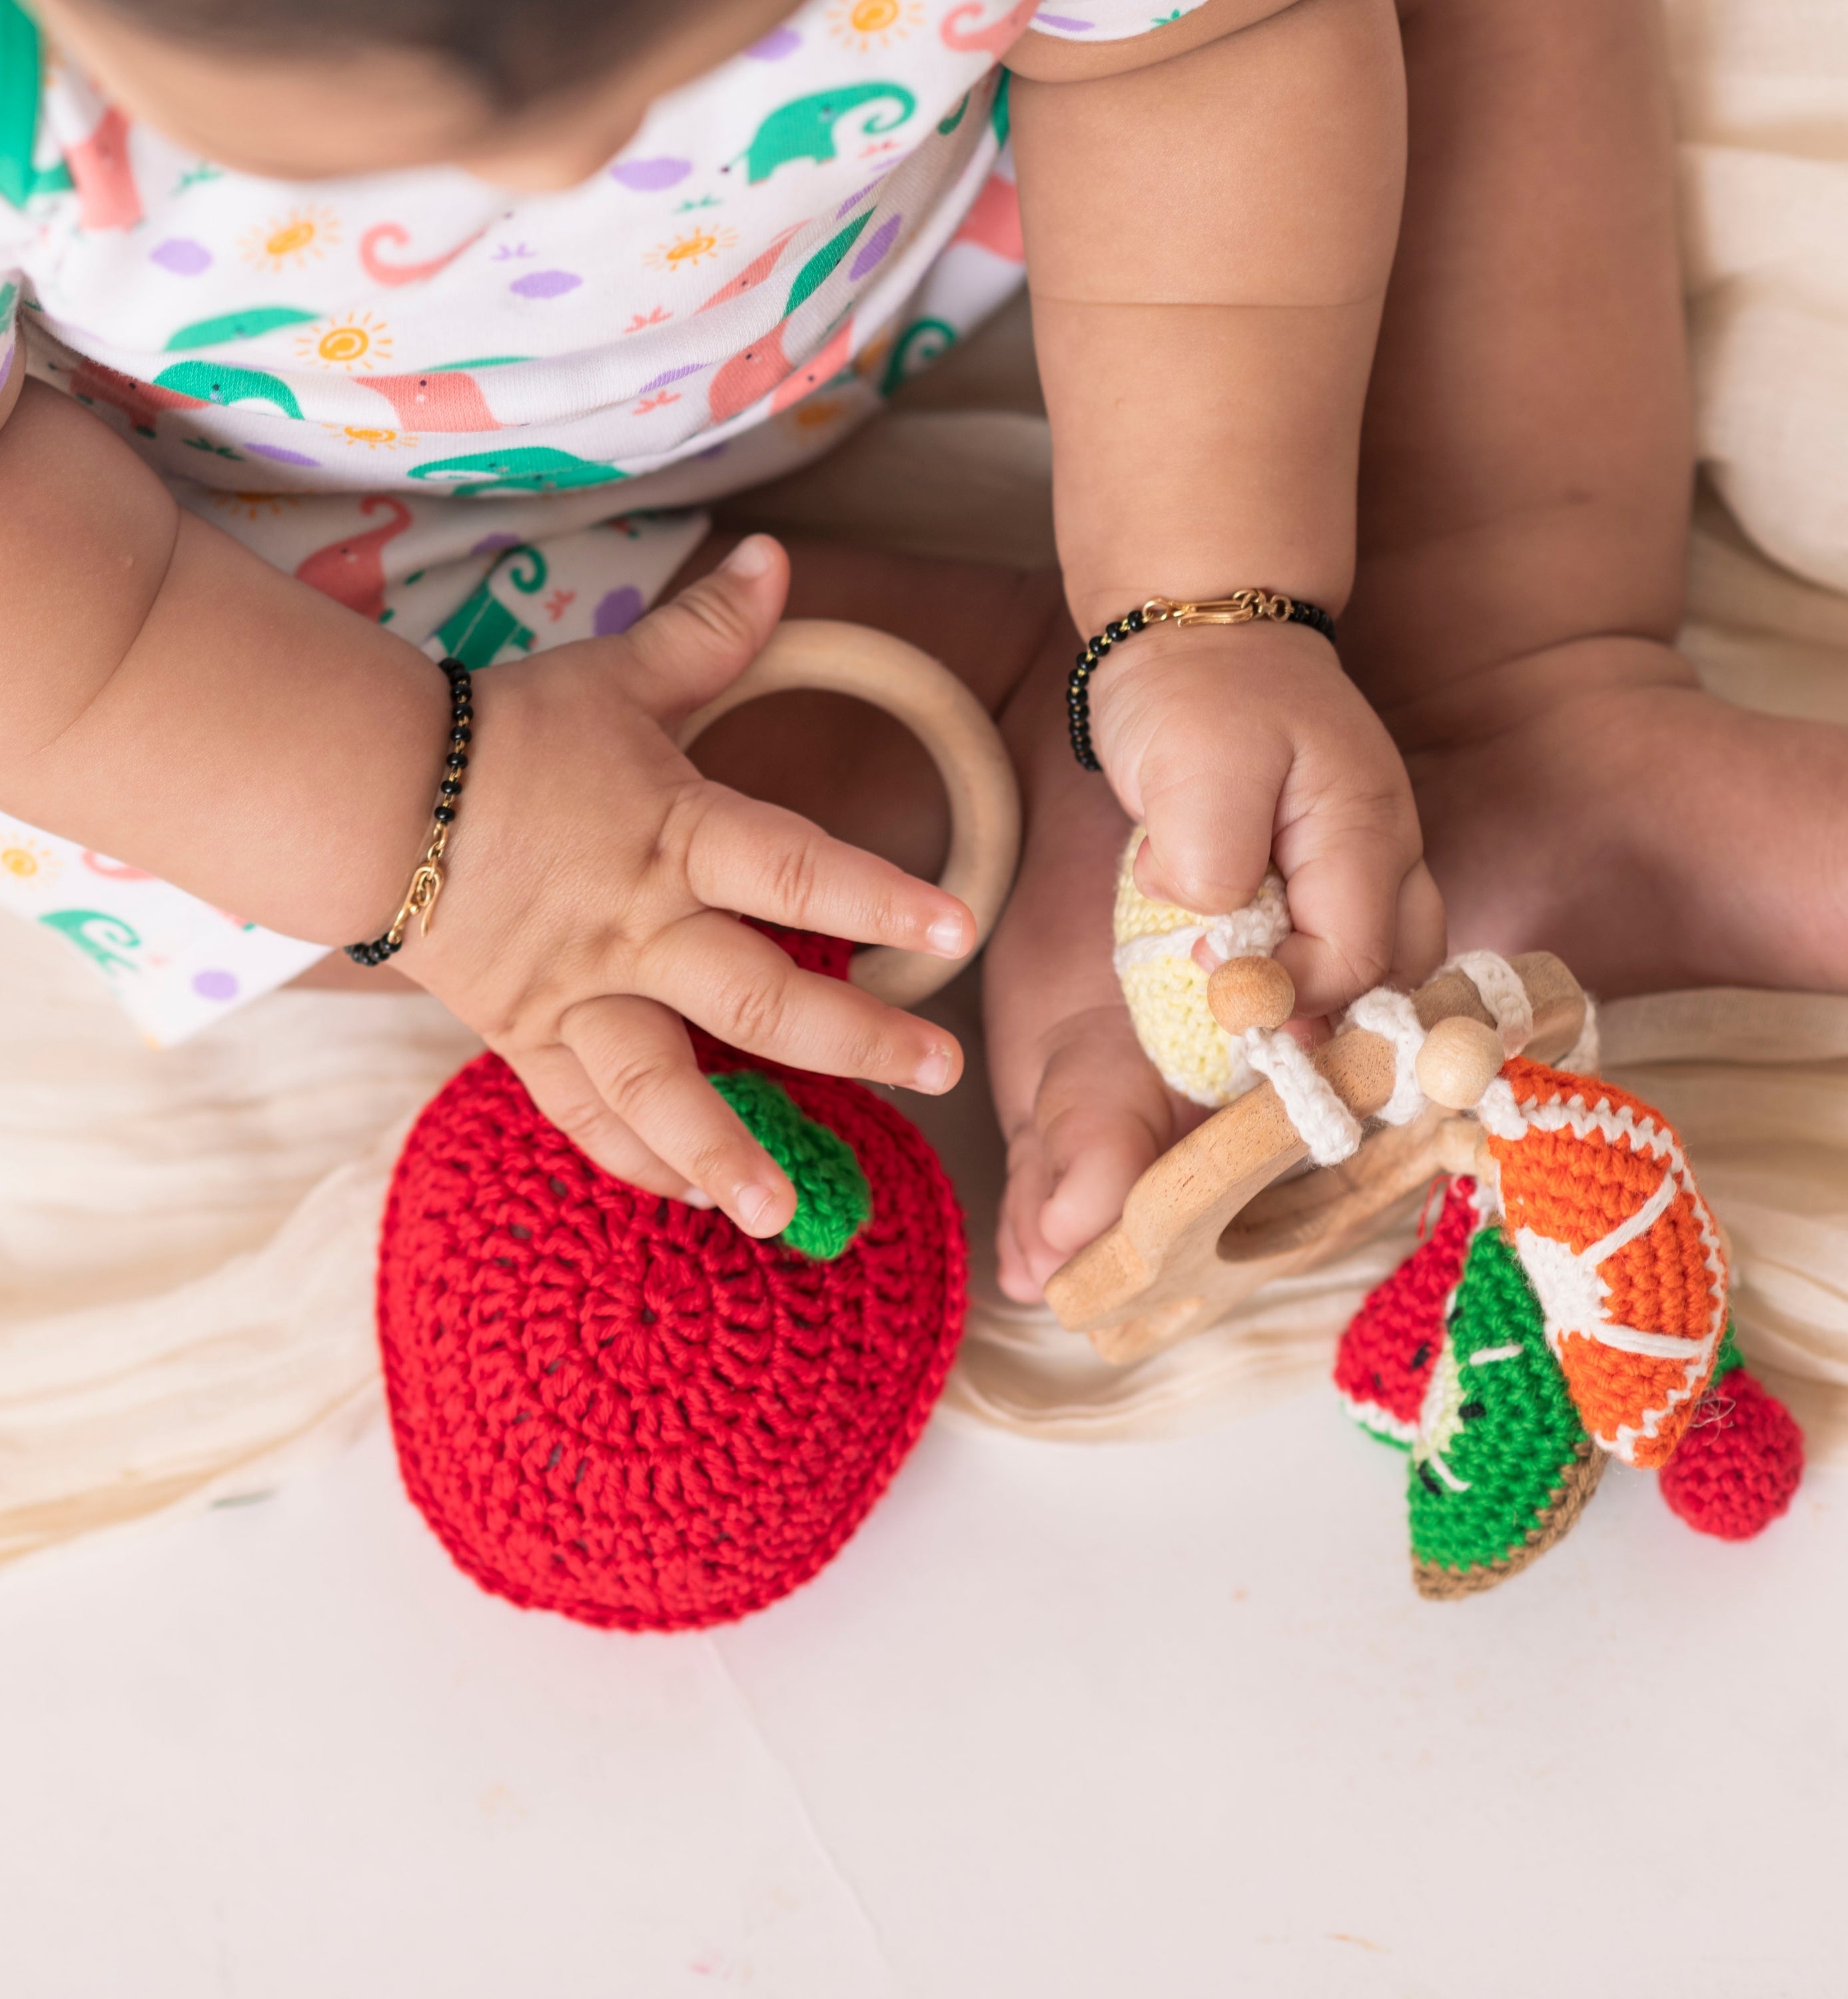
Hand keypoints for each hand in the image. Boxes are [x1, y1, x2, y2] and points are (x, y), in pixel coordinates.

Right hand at [396, 536, 973, 1239]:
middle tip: (940, 1069)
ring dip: (726, 1152)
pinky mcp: (530, 1038)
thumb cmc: (509, 731)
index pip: (790, 865)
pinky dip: (637, 1159)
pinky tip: (698, 1199)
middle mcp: (635, 927)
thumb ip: (709, 631)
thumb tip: (779, 553)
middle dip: (854, 1039)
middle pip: (754, 996)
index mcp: (670, 833)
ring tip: (787, 1217)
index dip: (878, 896)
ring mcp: (579, 994)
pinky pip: (584, 1113)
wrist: (371, 795)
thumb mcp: (615, 676)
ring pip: (658, 1087)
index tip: (960, 928)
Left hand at [1087, 616, 1444, 1015]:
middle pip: (1396, 972)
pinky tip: (1245, 945)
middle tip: (1252, 1019)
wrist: (1199, 628)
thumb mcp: (1192, 771)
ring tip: (1250, 991)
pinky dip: (1299, 960)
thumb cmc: (1197, 695)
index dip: (1288, 991)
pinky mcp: (1332, 865)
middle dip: (1329, 1012)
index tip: (1215, 977)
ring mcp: (1366, 858)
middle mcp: (1387, 851)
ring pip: (1379, 961)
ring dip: (1319, 993)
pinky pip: (1340, 936)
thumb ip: (1212, 864)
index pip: (1356, 959)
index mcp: (1365, 830)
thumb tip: (1220, 940)